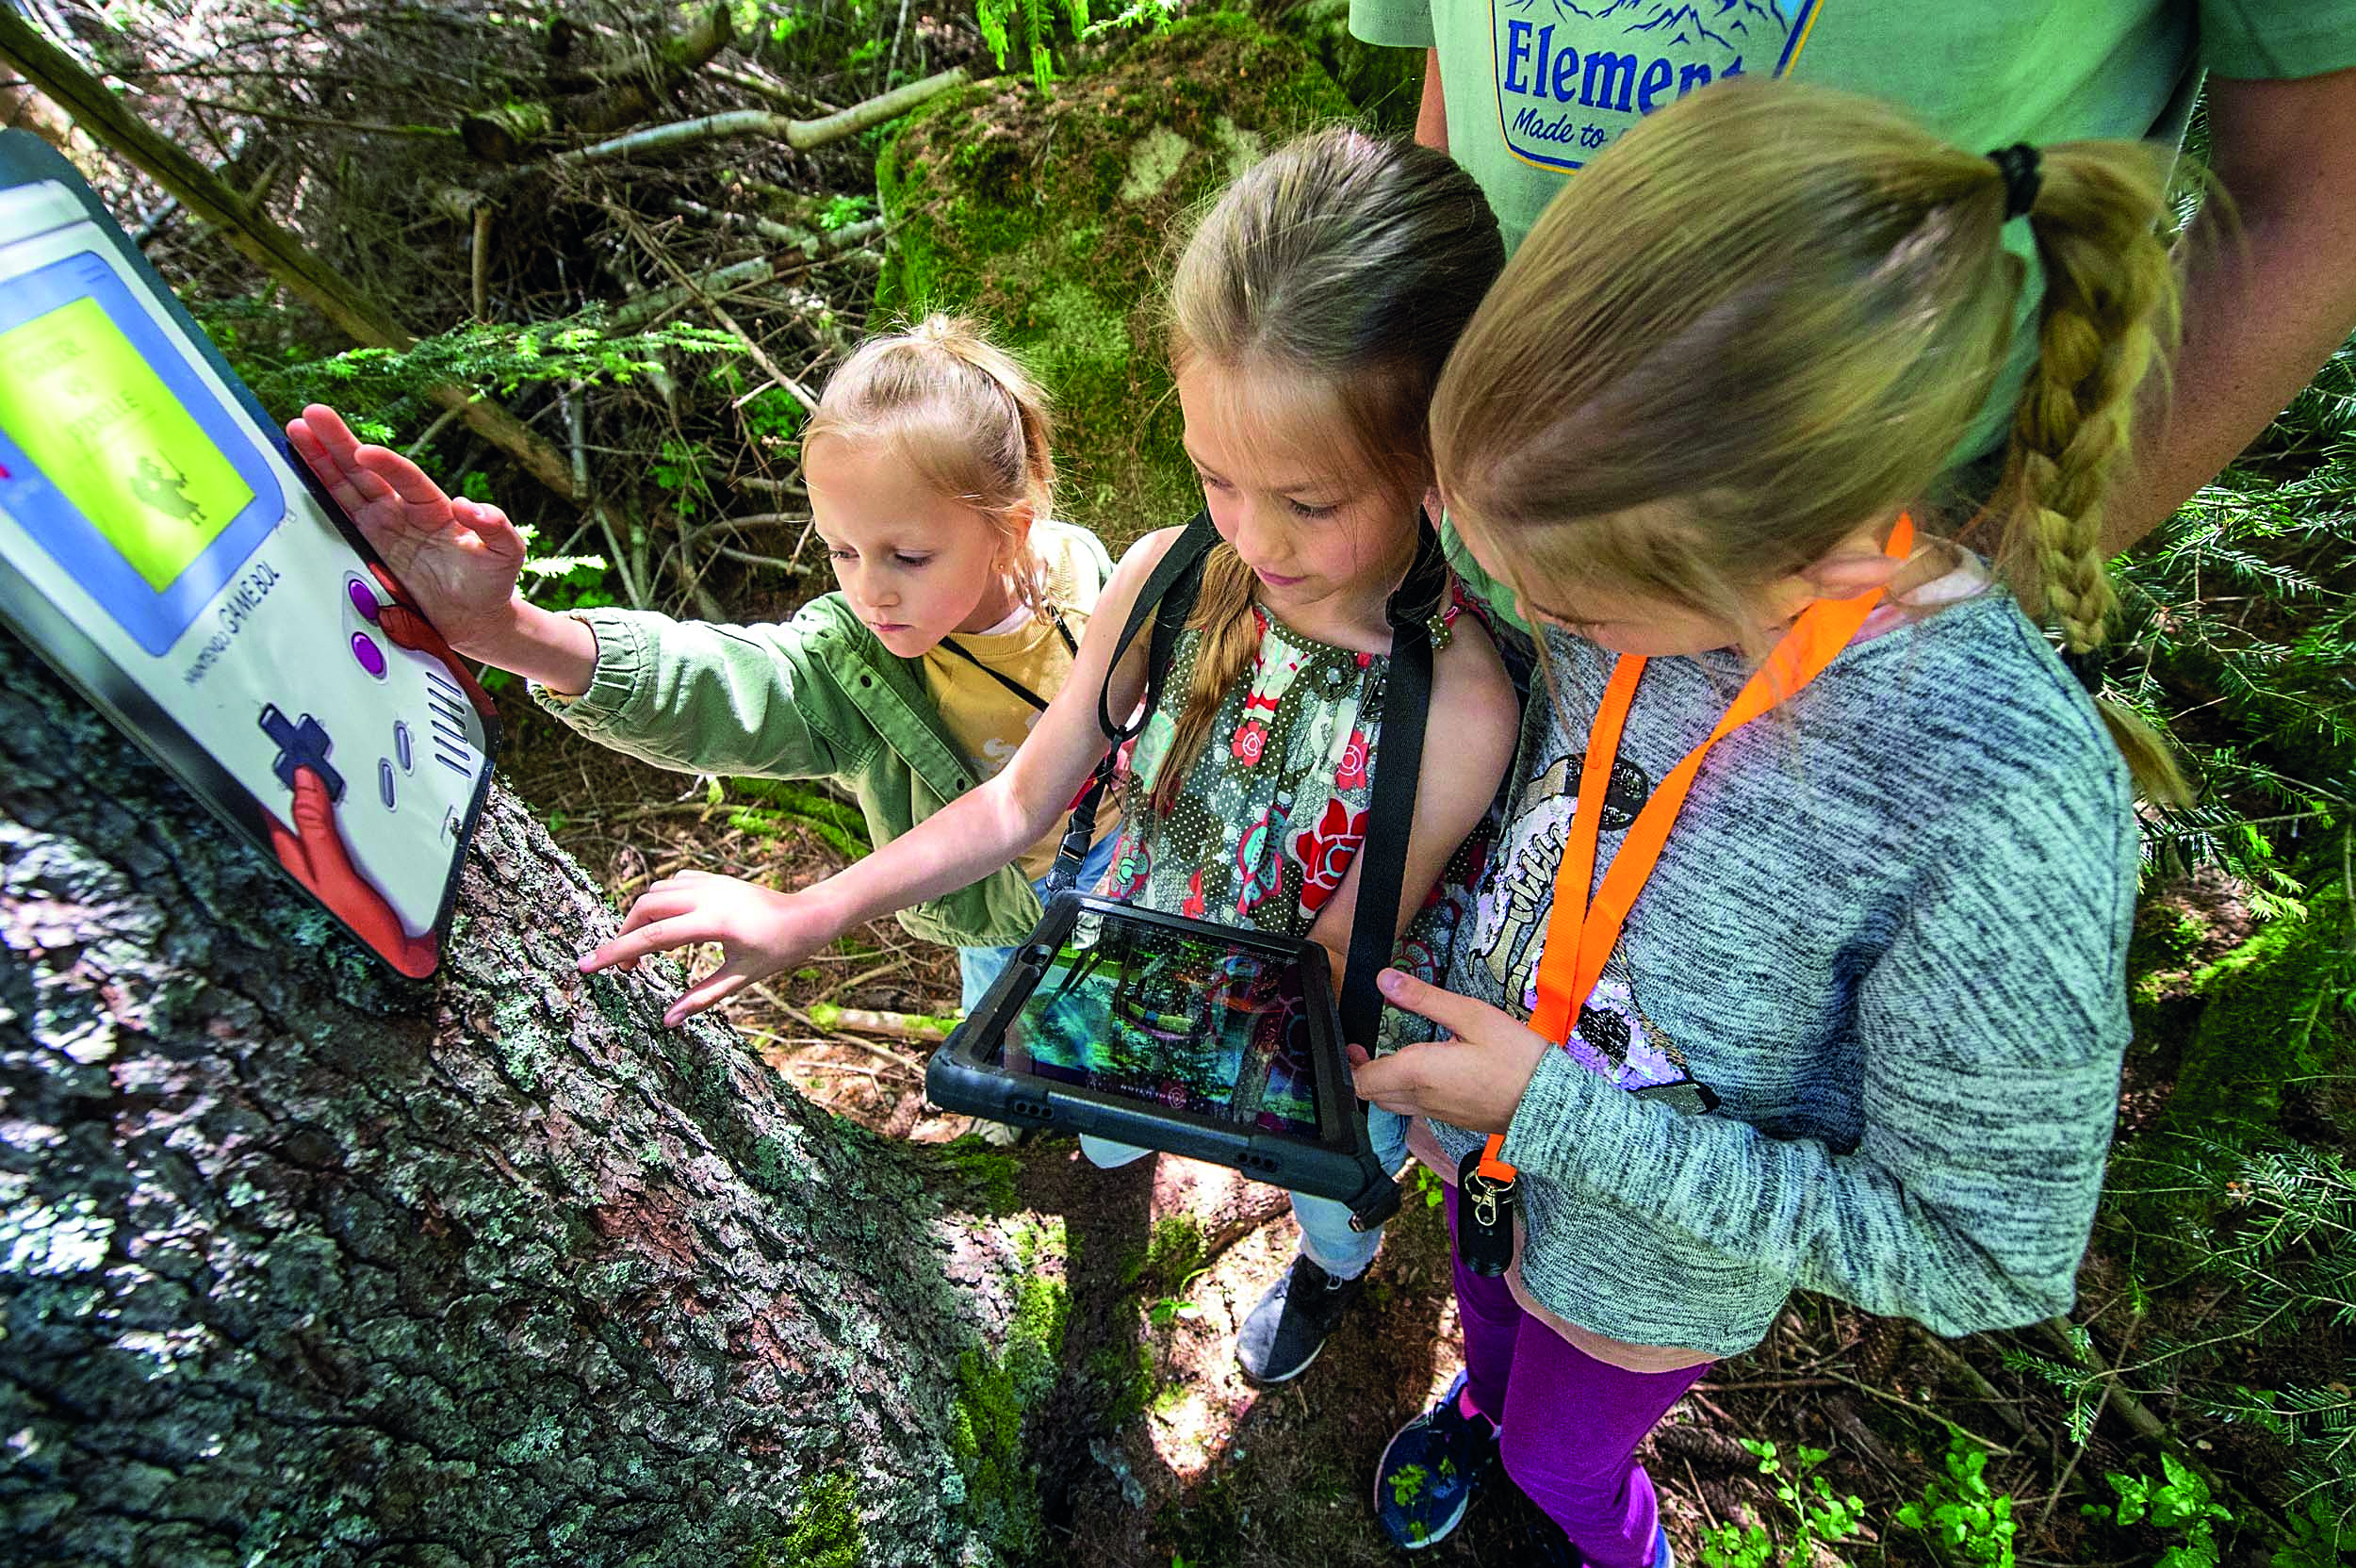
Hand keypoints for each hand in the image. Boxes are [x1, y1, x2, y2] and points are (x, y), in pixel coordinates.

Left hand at [266, 766, 439, 978]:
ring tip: (343, 769)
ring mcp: (343, 868)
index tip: (288, 747)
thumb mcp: (337, 876)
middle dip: (311, 783)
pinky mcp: (367, 874)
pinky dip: (371, 822)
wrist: (402, 964)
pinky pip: (366, 839)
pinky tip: (378, 812)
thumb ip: (318, 831)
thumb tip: (303, 784)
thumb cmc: (363, 932)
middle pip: (308, 813)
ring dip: (344, 800)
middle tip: (316, 747)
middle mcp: (317, 862)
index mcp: (299, 861)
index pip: (281, 810)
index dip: (280, 779)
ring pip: (338, 823)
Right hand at [286, 405, 527, 657]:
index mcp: (434, 506)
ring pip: (346, 488)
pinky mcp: (367, 546)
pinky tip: (297, 473)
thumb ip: (496, 527)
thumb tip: (468, 507)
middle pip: (366, 472)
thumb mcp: (507, 552)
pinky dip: (318, 496)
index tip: (363, 452)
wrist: (473, 615)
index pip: (406, 478)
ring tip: (295, 429)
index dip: (386, 465)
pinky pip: (339, 517)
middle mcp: (403, 510)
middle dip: (337, 443)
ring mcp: (382, 526)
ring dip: (319, 460)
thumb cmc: (492, 580)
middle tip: (311, 414)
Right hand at [578, 870, 839, 1026]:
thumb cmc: (778, 950)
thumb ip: (702, 998)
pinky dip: (659, 903)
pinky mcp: (712, 878)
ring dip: (640, 919)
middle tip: (626, 969)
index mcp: (712, 923)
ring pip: (654, 893)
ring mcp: (708, 883)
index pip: (650, 938)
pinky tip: (666, 925)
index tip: (585, 965)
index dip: (614, 953)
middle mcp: (706, 896)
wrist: (806, 916)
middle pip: (643, 909)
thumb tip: (666, 1021)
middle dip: (624, 936)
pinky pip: (671, 884)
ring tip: (644, 952)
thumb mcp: (742, 978)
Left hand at [1344, 968, 1550, 1134]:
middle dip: (1362, 1072)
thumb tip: (1385, 980)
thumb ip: (1425, 999)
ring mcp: (1438, 1113)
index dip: (1349, 1063)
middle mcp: (1422, 1099)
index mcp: (1418, 1072)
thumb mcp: (1473, 1016)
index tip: (1353, 1041)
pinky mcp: (1454, 1119)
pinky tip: (1423, 1074)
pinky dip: (1406, 1094)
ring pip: (1392, 1105)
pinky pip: (1416, 1110)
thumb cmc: (1518, 1060)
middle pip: (1372, 1095)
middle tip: (1365, 1046)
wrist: (1552, 1105)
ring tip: (1389, 1058)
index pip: (1362, 1080)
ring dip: (1382, 1084)